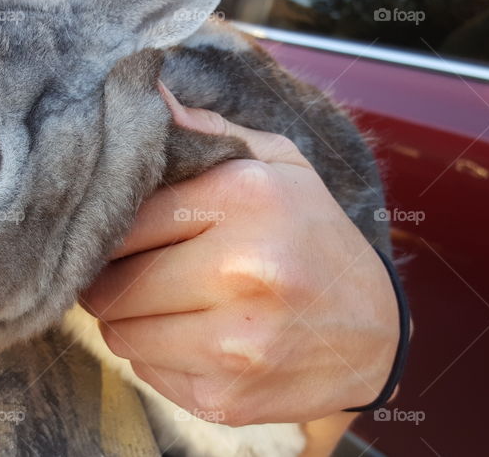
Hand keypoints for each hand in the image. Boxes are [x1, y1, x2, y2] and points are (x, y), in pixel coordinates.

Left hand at [80, 83, 399, 434]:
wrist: (376, 332)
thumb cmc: (313, 237)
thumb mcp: (277, 165)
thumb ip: (206, 131)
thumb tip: (143, 90)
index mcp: (247, 200)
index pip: (125, 218)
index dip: (114, 228)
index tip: (127, 232)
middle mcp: (242, 271)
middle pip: (111, 283)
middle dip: (116, 277)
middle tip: (146, 270)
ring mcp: (235, 344)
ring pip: (119, 333)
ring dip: (133, 320)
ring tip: (174, 304)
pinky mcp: (226, 398)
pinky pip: (145, 373)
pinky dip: (158, 355)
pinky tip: (198, 337)